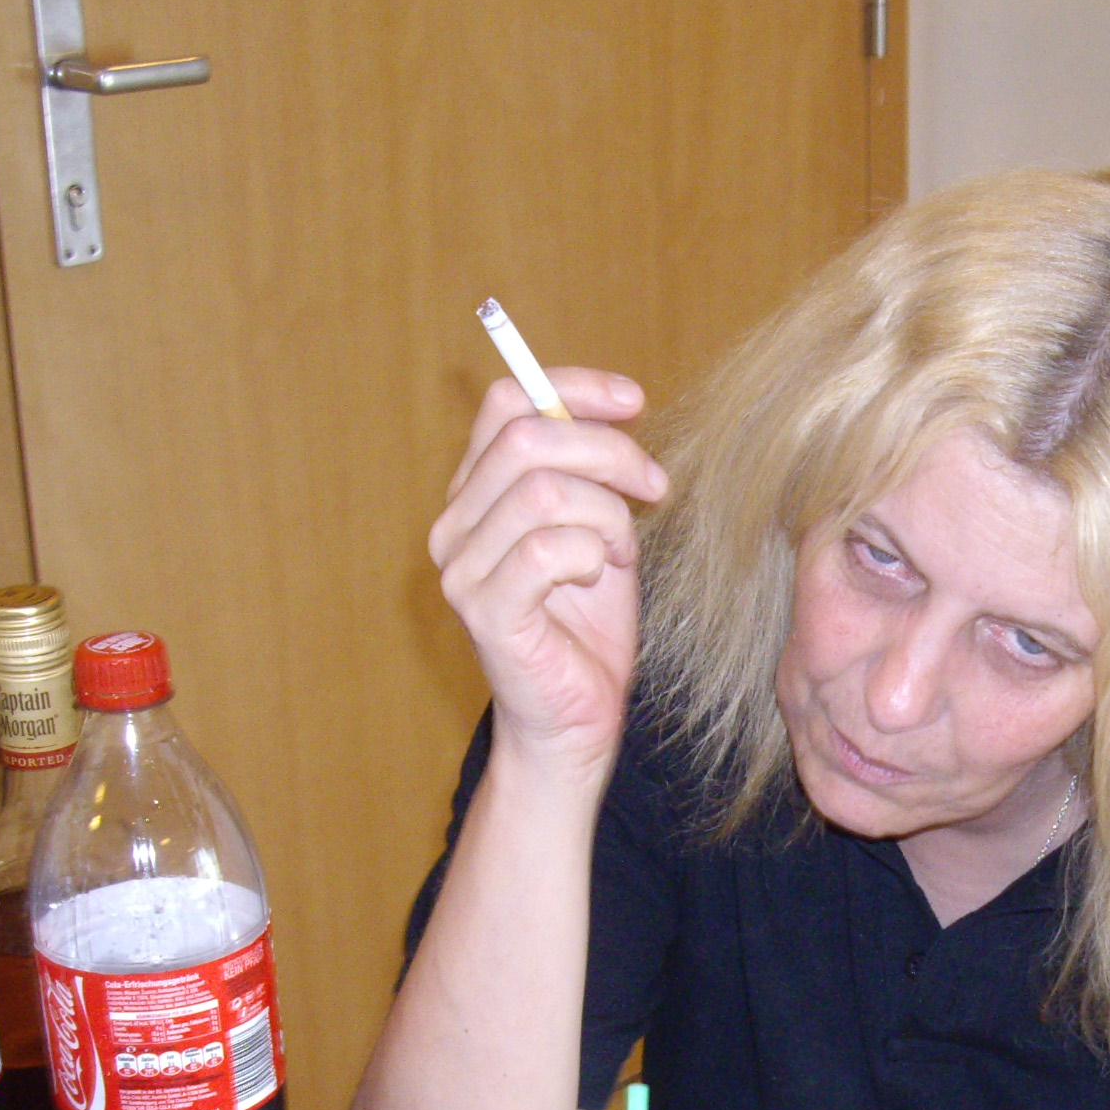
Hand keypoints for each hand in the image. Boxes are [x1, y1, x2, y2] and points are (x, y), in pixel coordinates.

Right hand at [429, 373, 669, 770]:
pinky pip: (544, 550)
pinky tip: (598, 578)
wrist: (576, 720)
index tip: (634, 402)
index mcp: (476, 493)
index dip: (573, 389)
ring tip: (618, 552)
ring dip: (605, 516)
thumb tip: (614, 405)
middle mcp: (455, 524)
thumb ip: (589, 472)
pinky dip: (590, 555)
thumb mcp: (598, 530)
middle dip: (609, 454)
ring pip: (543, 492)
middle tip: (654, 489)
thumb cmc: (589, 626)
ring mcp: (462, 569)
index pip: (508, 403)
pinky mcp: (485, 611)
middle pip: (528, 439)